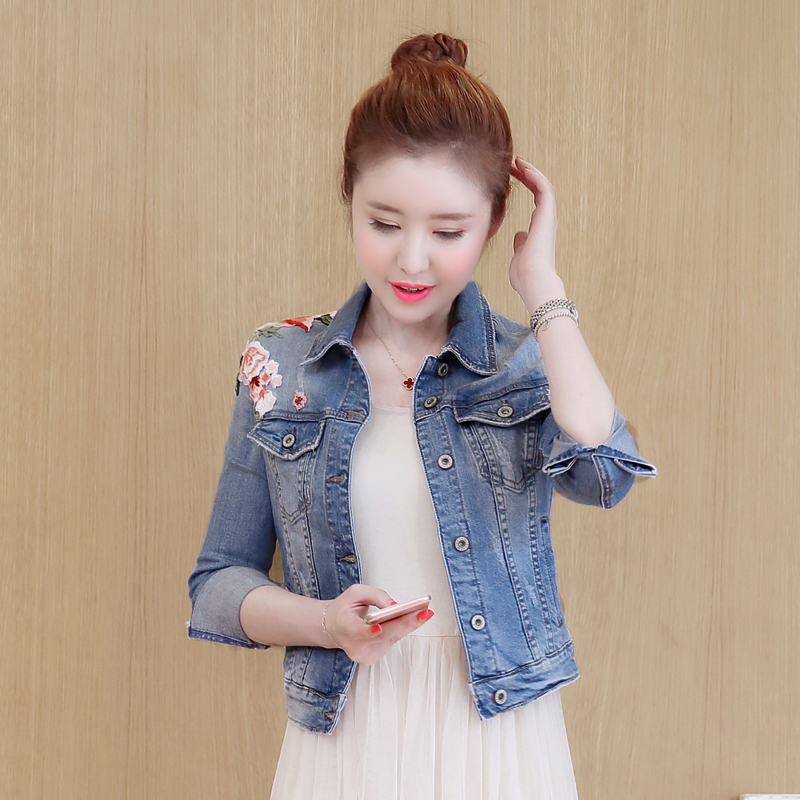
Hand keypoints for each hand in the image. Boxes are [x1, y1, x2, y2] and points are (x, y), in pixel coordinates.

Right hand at [323, 583, 433, 665]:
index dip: (369, 632)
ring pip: (391, 638)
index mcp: (345, 628)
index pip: (358, 633)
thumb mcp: (356, 592)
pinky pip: (391, 641)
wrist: (333, 628)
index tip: (378, 627)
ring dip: (408, 624)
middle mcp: (354, 646)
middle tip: (425, 612)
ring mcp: (363, 656)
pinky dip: (401, 629)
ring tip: (423, 611)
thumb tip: (395, 606)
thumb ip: (376, 595)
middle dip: (406, 622)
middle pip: (384, 636)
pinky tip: (411, 618)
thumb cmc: (345, 608)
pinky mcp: (371, 659)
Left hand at [508, 158, 564, 310]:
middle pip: (540, 189)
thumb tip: (519, 235)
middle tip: (514, 163)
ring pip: (544, 186)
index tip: (513, 175)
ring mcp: (549, 217)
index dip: (526, 184)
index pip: (536, 200)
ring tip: (517, 160)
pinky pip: (545, 189)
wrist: (533, 281)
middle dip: (528, 174)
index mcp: (540, 228)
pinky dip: (536, 176)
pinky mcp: (548, 215)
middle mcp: (547, 220)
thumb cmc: (524, 274)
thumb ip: (520, 244)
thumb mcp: (519, 255)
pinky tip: (524, 167)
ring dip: (531, 171)